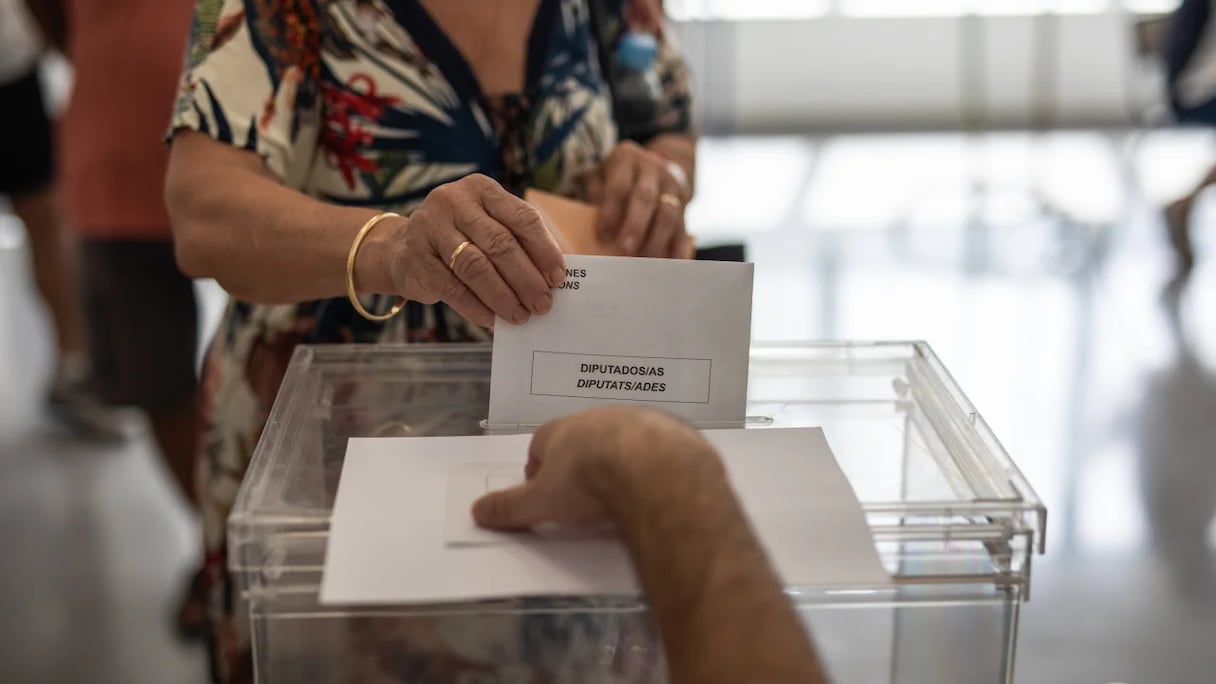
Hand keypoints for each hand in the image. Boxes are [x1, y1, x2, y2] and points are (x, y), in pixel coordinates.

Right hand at [378, 174, 565, 327]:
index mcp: (481, 189)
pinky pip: (453, 288)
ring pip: (476, 267)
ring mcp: (430, 227)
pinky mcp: (415, 258)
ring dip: (503, 297)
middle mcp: (454, 201)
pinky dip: (477, 308)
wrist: (401, 249)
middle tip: (543, 303)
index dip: (544, 250)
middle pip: (500, 243)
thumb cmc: (459, 240)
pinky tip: (493, 320)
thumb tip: (552, 278)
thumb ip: (517, 243)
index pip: (522, 217)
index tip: (558, 278)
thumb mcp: (487, 227)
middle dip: (526, 279)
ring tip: (521, 315)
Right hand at [472, 407, 716, 529]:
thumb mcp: (541, 501)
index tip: (543, 490)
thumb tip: (476, 511)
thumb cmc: (587, 481)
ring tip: (621, 492)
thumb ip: (510, 507)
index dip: (540, 467)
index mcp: (562, 430)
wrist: (653, 468)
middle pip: (584, 438)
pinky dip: (655, 466)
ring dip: (621, 460)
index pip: (541, 443)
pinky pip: (661, 449)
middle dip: (581, 462)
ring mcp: (640, 421)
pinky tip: (656, 489)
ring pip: (624, 439)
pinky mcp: (674, 435)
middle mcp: (600, 418)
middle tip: (583, 494)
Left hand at [585, 141, 690, 258]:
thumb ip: (596, 194)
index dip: (610, 211)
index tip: (602, 234)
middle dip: (635, 226)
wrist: (654, 164)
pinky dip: (677, 245)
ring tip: (645, 260)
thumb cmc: (618, 176)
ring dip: (656, 238)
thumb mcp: (601, 174)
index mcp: (626, 158)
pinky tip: (671, 262)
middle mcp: (652, 167)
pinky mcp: (685, 201)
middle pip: (645, 198)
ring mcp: (671, 184)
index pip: (618, 185)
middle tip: (625, 250)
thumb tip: (595, 224)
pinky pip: (683, 225)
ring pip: (668, 212)